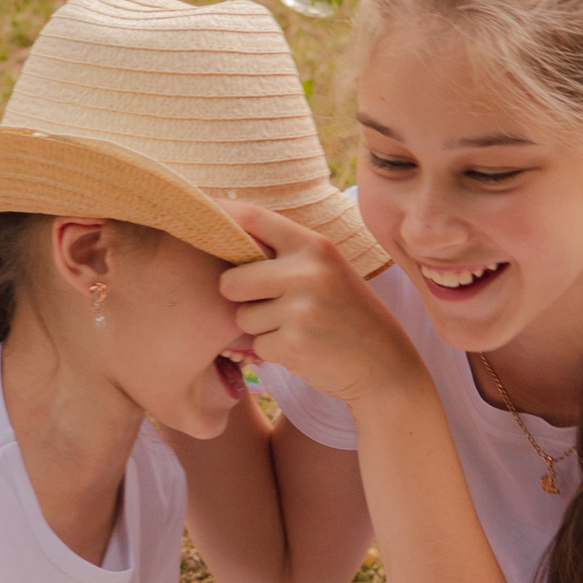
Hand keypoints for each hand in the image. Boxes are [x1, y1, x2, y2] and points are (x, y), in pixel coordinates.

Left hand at [218, 203, 423, 407]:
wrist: (385, 365)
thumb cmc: (346, 315)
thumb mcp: (326, 272)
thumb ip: (286, 255)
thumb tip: (224, 235)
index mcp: (314, 246)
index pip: (253, 219)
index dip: (219, 217)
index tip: (197, 221)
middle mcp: (306, 272)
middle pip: (231, 281)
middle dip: (238, 298)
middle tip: (267, 306)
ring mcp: (300, 308)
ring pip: (242, 318)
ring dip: (260, 329)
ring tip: (297, 329)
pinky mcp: (293, 344)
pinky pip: (257, 346)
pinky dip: (272, 352)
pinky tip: (304, 349)